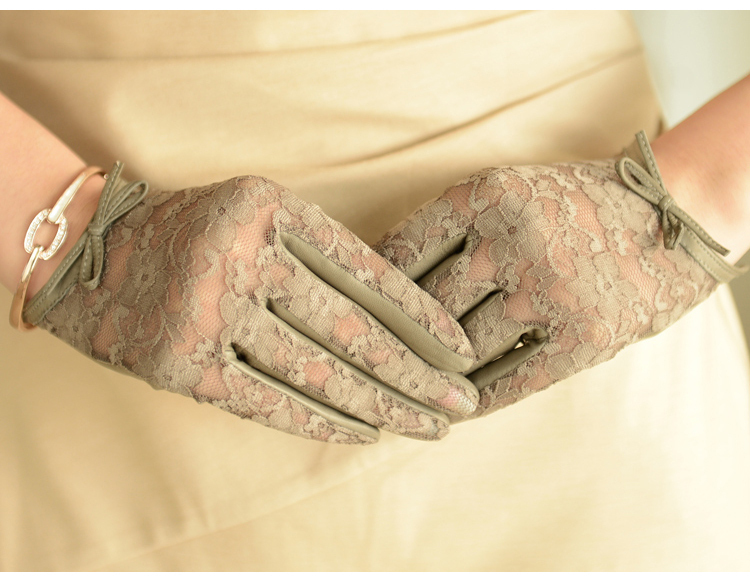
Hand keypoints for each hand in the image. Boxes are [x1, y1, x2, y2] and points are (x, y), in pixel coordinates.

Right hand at [24, 164, 478, 443]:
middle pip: (351, 328)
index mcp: (270, 207)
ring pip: (316, 371)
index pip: (366, 271)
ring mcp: (208, 311)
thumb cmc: (193, 230)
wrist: (92, 252)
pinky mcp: (181, 364)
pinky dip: (321, 420)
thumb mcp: (256, 211)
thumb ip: (316, 251)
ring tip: (425, 426)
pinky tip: (363, 433)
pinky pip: (266, 399)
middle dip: (416, 373)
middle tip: (461, 403)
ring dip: (380, 405)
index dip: (421, 316)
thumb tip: (397, 315)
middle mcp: (240, 254)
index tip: (460, 348)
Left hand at [375, 132, 744, 416]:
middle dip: (399, 341)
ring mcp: (549, 291)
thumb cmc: (577, 201)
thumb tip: (384, 278)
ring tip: (411, 392)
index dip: (373, 291)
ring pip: (464, 349)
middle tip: (371, 366)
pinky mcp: (583, 337)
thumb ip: (455, 225)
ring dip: (436, 374)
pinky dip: (478, 401)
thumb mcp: (512, 188)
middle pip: (427, 308)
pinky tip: (458, 411)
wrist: (675, 212)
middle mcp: (513, 241)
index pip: (402, 251)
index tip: (357, 315)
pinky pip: (512, 380)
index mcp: (486, 194)